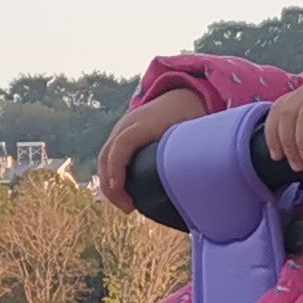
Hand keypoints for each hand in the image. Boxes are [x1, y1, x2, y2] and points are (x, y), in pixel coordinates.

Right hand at [99, 90, 210, 212]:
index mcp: (145, 124)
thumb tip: (198, 180)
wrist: (182, 94)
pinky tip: (122, 192)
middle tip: (128, 208)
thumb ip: (193, 150)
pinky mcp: (121, 135)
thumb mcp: (195, 131)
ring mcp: (121, 129)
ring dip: (110, 183)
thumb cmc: (190, 115)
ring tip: (126, 205)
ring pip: (105, 157)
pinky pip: (109, 155)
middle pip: (107, 155)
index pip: (122, 145)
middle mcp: (128, 125)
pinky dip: (111, 175)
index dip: (117, 168)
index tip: (122, 192)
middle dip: (111, 185)